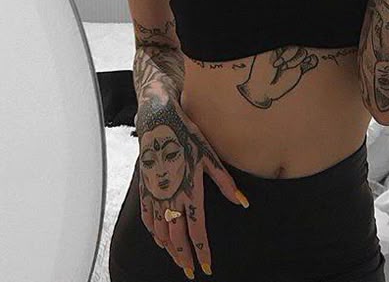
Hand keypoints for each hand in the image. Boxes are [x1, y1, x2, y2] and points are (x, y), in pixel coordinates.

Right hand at [135, 93, 249, 277]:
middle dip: (183, 257)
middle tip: (190, 270)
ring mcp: (155, 194)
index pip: (196, 231)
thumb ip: (225, 182)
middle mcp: (171, 197)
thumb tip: (242, 202)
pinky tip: (159, 239)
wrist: (158, 121)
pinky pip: (148, 219)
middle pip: (176, 238)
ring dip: (169, 249)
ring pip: (161, 232)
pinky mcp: (145, 188)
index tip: (206, 267)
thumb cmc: (187, 134)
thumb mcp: (210, 156)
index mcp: (189, 191)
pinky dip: (154, 233)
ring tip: (178, 259)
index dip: (201, 251)